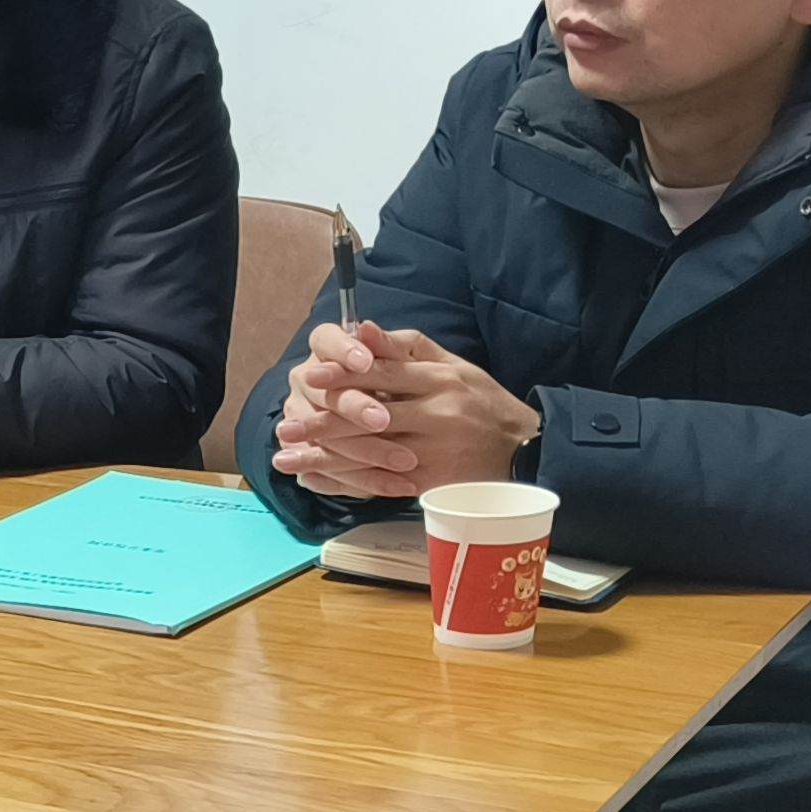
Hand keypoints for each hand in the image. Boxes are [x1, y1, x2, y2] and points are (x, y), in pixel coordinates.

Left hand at [271, 323, 540, 497]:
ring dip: (325, 458)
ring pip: (371, 453)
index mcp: (440, 380)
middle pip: (371, 418)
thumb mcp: (454, 365)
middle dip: (323, 424)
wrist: (526, 450)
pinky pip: (382, 483)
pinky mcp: (433, 482)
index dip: (344, 375)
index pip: (383, 374)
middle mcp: (437, 415)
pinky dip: (346, 484)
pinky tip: (315, 483)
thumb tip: (360, 327)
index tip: (308, 377)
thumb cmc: (483, 402)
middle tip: (284, 429)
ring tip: (287, 459)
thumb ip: (405, 347)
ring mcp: (434, 451)